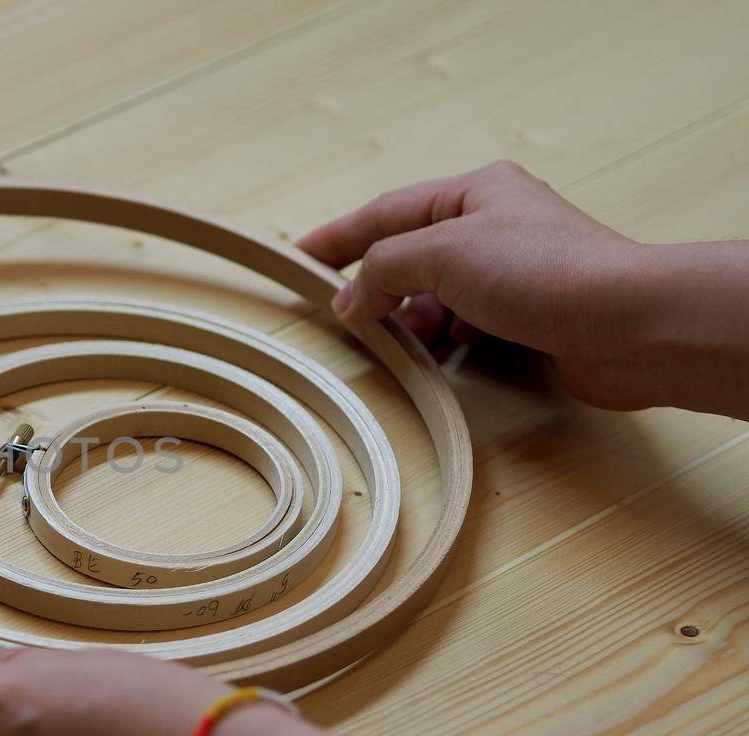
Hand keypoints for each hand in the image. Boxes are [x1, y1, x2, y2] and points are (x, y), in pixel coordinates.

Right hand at [297, 160, 651, 408]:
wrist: (628, 325)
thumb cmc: (544, 273)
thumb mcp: (442, 253)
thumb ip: (384, 267)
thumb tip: (353, 298)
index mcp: (476, 191)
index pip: (387, 211)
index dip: (339, 236)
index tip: (299, 258)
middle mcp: (497, 226)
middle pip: (413, 255)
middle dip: (379, 286)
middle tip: (348, 316)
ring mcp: (517, 273)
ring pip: (440, 295)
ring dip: (415, 318)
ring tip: (403, 339)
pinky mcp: (533, 316)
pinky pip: (470, 325)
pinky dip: (450, 339)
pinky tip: (449, 351)